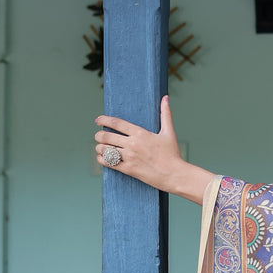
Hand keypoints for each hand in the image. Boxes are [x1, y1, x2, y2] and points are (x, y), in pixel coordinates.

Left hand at [94, 96, 213, 203]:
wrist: (174, 175)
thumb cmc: (172, 154)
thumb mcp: (169, 132)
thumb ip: (165, 114)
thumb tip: (165, 97)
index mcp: (140, 133)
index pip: (116, 123)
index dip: (104, 120)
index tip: (98, 120)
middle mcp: (133, 144)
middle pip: (107, 136)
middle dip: (99, 135)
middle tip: (98, 136)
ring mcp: (130, 157)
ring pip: (106, 149)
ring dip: (99, 148)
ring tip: (100, 147)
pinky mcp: (129, 169)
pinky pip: (110, 163)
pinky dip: (102, 159)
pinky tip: (102, 158)